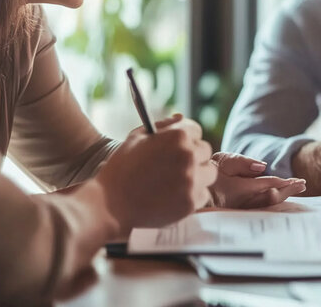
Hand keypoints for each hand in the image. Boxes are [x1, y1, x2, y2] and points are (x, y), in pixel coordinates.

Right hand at [96, 117, 216, 230]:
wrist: (110, 203)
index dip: (185, 138)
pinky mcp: (191, 202)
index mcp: (177, 136)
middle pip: (205, 151)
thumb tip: (181, 118)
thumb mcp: (137, 137)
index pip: (196, 130)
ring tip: (176, 181)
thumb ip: (163, 125)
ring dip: (197, 175)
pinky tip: (174, 195)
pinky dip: (193, 195)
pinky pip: (203, 194)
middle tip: (173, 166)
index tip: (176, 147)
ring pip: (209, 173)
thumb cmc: (122, 167)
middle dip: (192, 156)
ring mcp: (192, 181)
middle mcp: (189, 156)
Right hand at [210, 152, 305, 207]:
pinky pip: (263, 210)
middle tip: (302, 184)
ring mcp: (242, 211)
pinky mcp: (242, 215)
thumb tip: (263, 166)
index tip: (295, 180)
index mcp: (236, 188)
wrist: (194, 192)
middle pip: (270, 198)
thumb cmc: (210, 173)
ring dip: (284, 197)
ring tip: (299, 188)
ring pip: (268, 206)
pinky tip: (285, 195)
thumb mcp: (221, 161)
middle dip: (288, 191)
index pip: (263, 184)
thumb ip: (240, 162)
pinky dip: (276, 202)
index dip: (280, 182)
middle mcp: (241, 203)